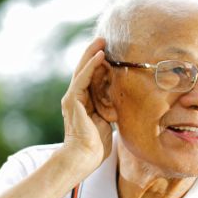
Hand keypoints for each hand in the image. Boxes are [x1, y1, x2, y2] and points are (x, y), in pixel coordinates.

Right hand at [59, 38, 112, 176]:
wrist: (84, 157)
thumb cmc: (97, 145)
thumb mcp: (108, 123)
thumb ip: (112, 111)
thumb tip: (124, 105)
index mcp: (85, 102)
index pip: (92, 78)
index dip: (100, 64)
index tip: (111, 52)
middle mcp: (77, 97)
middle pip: (85, 70)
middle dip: (95, 54)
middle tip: (105, 39)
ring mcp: (73, 98)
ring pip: (82, 70)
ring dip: (92, 54)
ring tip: (102, 41)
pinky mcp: (73, 101)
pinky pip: (82, 79)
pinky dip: (90, 67)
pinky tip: (100, 56)